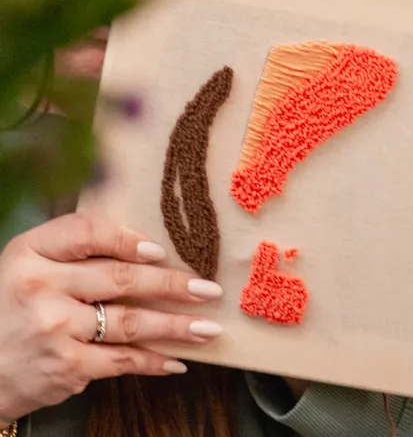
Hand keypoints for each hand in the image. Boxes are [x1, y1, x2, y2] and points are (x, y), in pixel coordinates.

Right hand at [0, 213, 224, 420]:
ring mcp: (53, 328)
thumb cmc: (15, 310)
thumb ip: (75, 252)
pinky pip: (123, 360)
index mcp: (29, 252)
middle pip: (121, 278)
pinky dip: (154, 361)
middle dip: (173, 285)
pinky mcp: (66, 366)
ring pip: (131, 322)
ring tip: (208, 327)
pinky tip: (177, 361)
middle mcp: (39, 286)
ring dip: (177, 326)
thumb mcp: (30, 267)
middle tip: (208, 289)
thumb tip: (150, 247)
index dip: (129, 239)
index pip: (87, 231)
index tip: (161, 251)